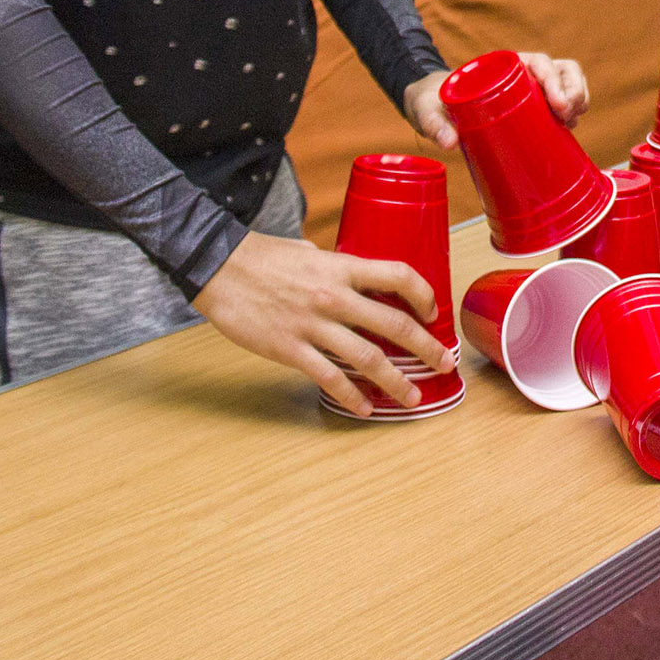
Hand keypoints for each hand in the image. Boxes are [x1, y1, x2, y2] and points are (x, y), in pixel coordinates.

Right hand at [191, 231, 454, 417]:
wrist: (216, 266)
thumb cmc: (259, 256)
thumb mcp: (305, 251)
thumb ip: (330, 265)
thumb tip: (345, 273)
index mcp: (340, 267)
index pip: (398, 275)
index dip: (423, 293)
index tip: (432, 311)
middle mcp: (334, 297)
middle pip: (394, 324)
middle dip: (425, 347)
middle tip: (443, 363)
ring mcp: (313, 325)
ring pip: (368, 359)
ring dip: (396, 382)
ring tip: (412, 398)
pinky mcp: (290, 349)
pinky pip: (330, 378)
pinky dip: (351, 396)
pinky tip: (364, 408)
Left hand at [406, 53, 588, 146]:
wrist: (433, 107)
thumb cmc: (433, 102)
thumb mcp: (428, 110)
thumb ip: (435, 124)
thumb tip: (449, 143)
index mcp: (503, 66)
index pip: (539, 62)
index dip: (553, 79)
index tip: (556, 103)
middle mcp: (522, 74)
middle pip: (562, 70)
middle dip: (573, 91)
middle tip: (567, 117)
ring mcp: (530, 89)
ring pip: (567, 83)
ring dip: (578, 98)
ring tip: (572, 122)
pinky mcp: (532, 106)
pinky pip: (562, 101)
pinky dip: (574, 109)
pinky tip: (571, 126)